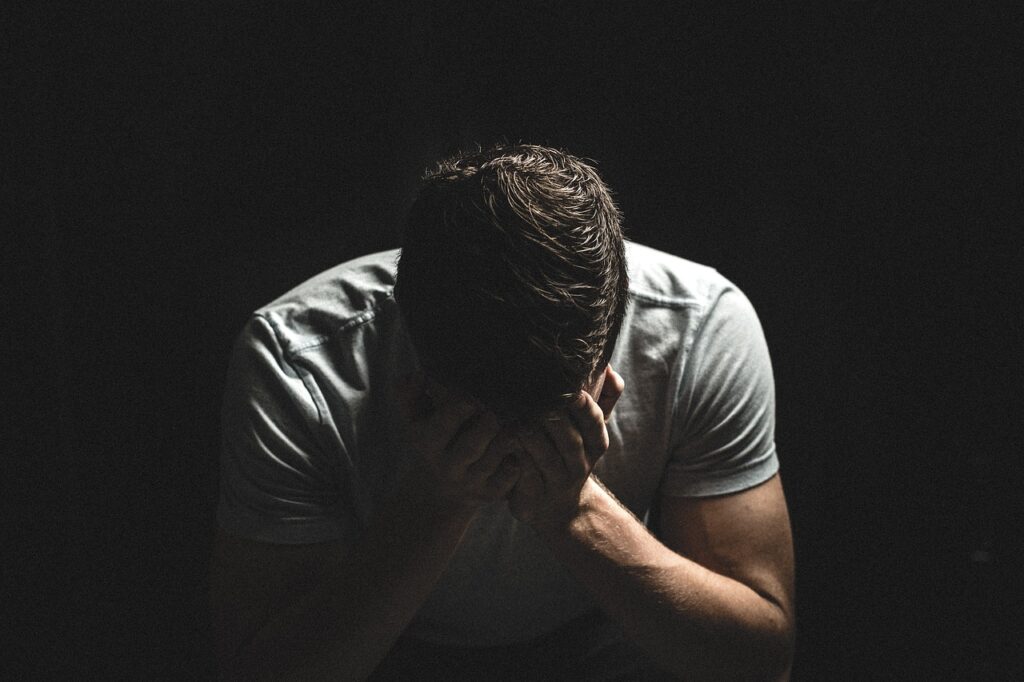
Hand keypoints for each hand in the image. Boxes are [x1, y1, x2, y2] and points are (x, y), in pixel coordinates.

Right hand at [394, 371, 520, 516]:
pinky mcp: (490, 493)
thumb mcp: (416, 419)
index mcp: (429, 443)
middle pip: (469, 448)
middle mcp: (448, 466)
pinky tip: (522, 450)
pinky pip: (506, 481)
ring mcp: (470, 481)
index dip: (455, 413)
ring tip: (516, 427)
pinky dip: (515, 466)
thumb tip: (416, 374)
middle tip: (496, 413)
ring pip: (490, 463)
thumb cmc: (433, 439)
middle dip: (484, 429)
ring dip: (504, 444)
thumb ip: (410, 395)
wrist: (440, 490)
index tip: (470, 399)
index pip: (440, 428)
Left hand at [507, 364, 624, 526]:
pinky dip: (513, 456)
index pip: (593, 422)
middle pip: (568, 439)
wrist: (559, 510)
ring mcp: (556, 482)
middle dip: (551, 417)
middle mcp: (579, 464)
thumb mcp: (589, 431)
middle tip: (532, 396)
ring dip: (529, 435)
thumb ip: (603, 398)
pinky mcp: (534, 495)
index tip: (572, 389)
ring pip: (544, 456)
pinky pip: (523, 474)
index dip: (583, 407)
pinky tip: (501, 439)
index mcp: (595, 443)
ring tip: (514, 416)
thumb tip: (610, 367)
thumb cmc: (570, 456)